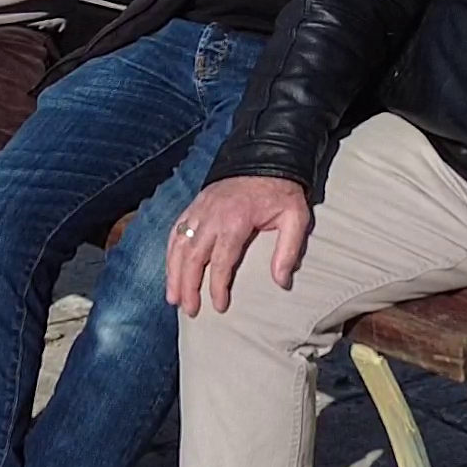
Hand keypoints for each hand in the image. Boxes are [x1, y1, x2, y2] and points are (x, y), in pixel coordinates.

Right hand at [166, 175, 310, 316]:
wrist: (265, 156)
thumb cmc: (281, 191)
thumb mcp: (295, 217)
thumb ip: (288, 249)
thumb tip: (281, 282)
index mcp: (236, 220)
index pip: (222, 260)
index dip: (218, 286)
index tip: (219, 307)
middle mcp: (211, 216)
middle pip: (193, 256)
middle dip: (188, 285)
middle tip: (189, 310)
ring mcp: (199, 209)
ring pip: (179, 245)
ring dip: (173, 273)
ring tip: (173, 298)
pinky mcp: (194, 205)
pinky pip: (175, 231)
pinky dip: (170, 252)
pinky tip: (170, 269)